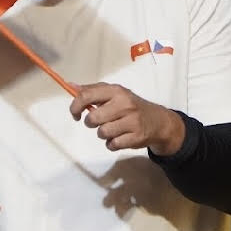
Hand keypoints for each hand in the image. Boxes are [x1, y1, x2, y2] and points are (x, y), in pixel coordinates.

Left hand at [69, 83, 185, 154]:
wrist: (159, 121)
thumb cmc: (131, 106)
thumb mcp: (115, 94)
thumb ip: (93, 90)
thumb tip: (71, 86)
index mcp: (116, 91)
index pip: (87, 96)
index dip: (75, 106)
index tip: (76, 114)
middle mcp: (125, 104)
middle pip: (93, 119)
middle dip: (91, 123)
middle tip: (100, 122)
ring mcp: (132, 121)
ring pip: (102, 133)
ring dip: (104, 134)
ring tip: (114, 130)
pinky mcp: (136, 137)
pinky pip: (112, 145)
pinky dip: (113, 144)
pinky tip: (121, 138)